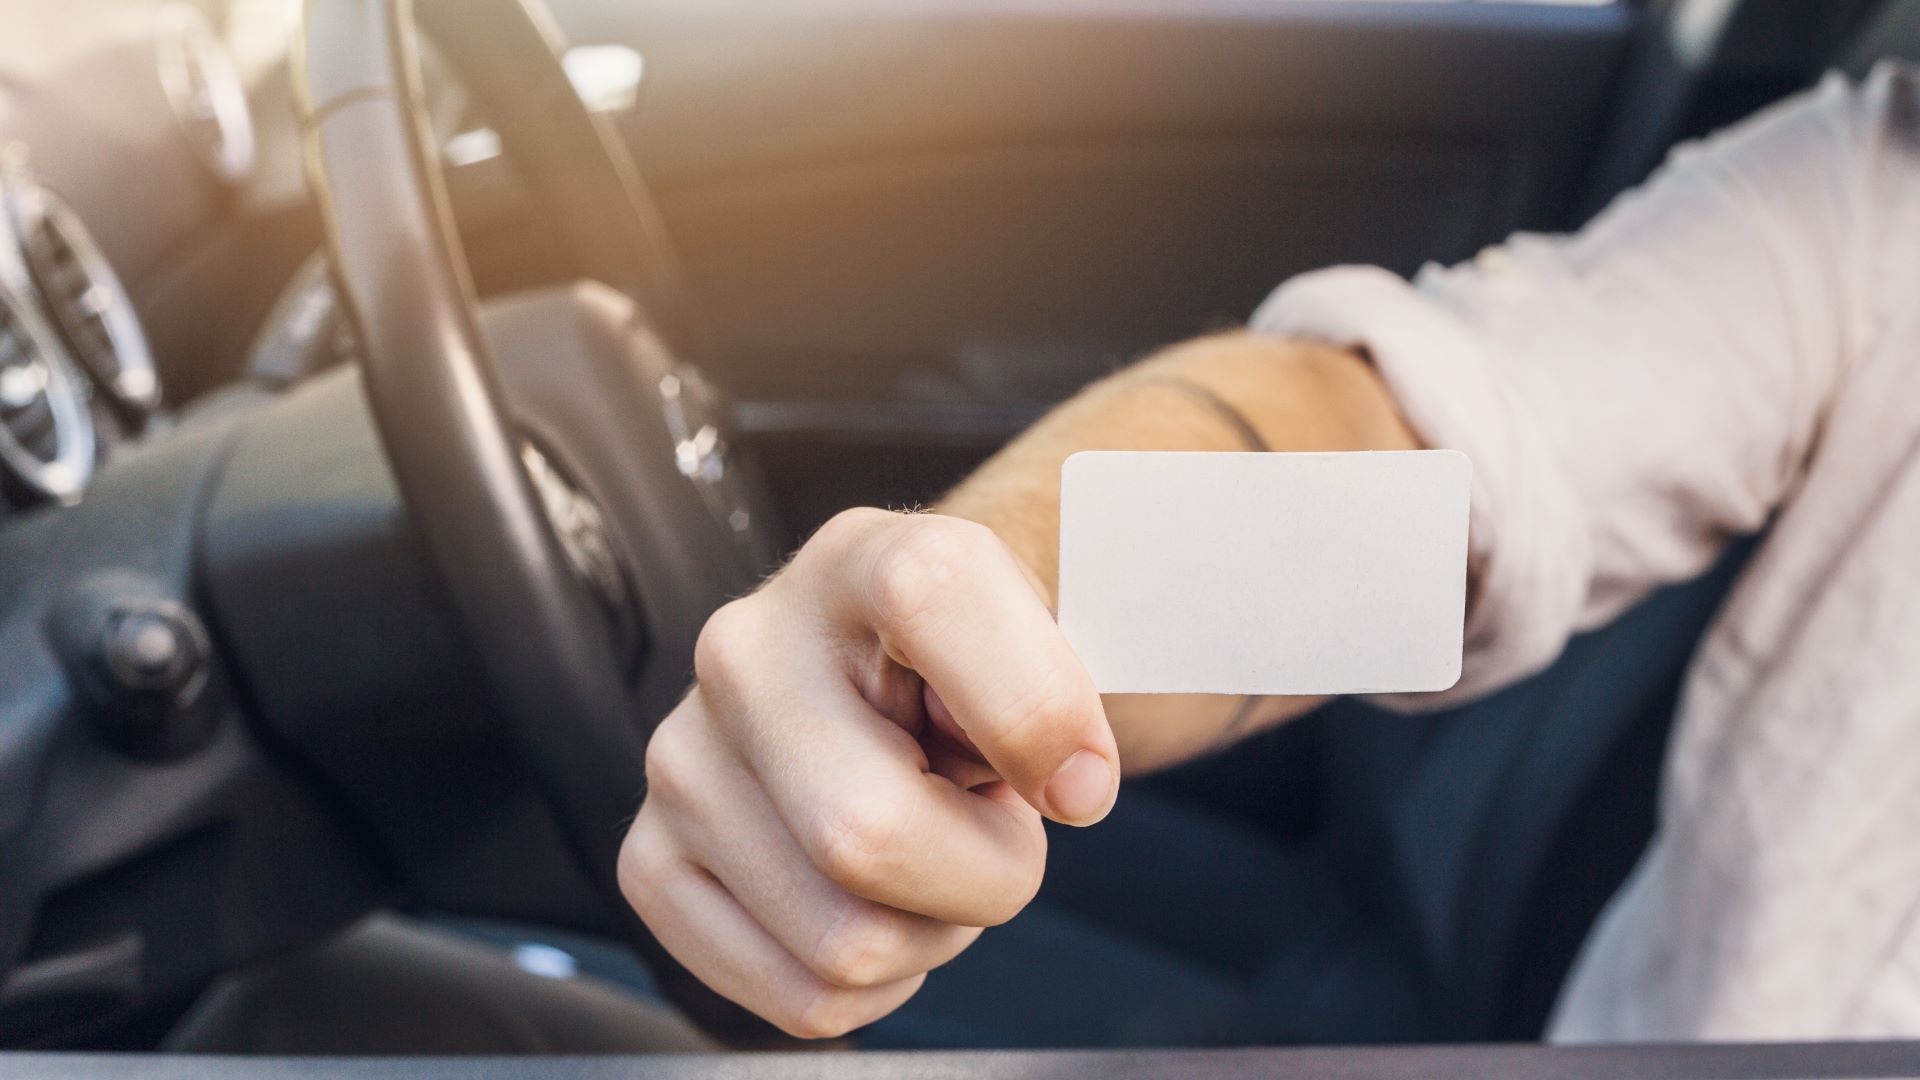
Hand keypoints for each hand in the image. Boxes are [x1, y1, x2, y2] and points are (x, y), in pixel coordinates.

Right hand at [618, 508, 1118, 1037]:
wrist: (889, 688)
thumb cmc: (976, 677)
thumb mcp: (1046, 647)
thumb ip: (1070, 693)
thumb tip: (1071, 787)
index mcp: (860, 561)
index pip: (933, 598)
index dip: (1033, 711)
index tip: (1079, 775)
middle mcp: (744, 648)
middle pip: (867, 834)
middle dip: (985, 872)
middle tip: (993, 824)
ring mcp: (684, 757)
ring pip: (843, 941)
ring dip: (932, 930)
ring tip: (931, 851)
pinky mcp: (654, 857)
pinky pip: (800, 995)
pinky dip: (875, 982)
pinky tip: (878, 901)